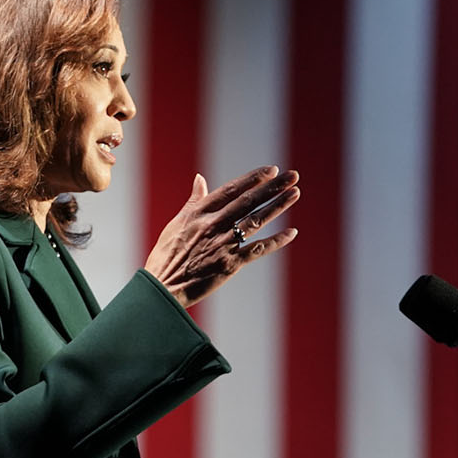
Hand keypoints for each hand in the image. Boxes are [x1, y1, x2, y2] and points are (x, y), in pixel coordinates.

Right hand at [143, 166, 299, 308]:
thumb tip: (200, 178)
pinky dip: (275, 241)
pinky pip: (257, 250)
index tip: (271, 170)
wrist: (163, 287)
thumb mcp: (177, 223)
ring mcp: (223, 244)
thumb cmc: (166, 256)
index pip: (232, 190)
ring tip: (295, 194)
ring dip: (277, 206)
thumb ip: (194, 201)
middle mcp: (214, 225)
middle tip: (293, 176)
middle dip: (272, 187)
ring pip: (256, 221)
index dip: (253, 179)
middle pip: (249, 201)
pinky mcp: (229, 264)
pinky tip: (291, 232)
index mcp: (200, 213)